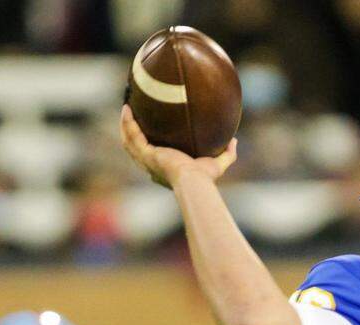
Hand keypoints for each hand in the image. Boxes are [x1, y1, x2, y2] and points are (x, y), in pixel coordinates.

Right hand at [120, 104, 236, 187]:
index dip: (147, 144)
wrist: (194, 181)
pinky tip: (127, 109)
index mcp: (165, 169)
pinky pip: (132, 136)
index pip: (152, 156)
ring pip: (129, 141)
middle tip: (132, 115)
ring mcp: (146, 161)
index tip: (149, 131)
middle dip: (131, 132)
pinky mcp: (146, 155)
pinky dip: (128, 123)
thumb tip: (234, 140)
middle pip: (135, 147)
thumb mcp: (218, 164)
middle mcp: (152, 166)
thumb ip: (227, 154)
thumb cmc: (205, 178)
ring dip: (125, 125)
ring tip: (126, 108)